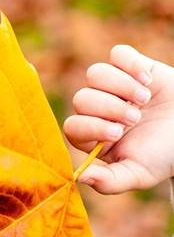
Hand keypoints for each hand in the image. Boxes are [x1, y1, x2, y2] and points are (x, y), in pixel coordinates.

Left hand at [64, 45, 173, 193]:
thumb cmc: (163, 156)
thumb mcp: (139, 174)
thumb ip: (109, 181)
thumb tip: (79, 178)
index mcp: (93, 136)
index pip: (73, 126)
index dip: (91, 126)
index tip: (117, 133)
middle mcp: (97, 110)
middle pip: (82, 98)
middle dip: (109, 107)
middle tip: (134, 118)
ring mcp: (113, 86)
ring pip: (95, 73)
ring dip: (120, 85)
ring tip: (143, 99)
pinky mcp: (132, 66)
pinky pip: (118, 54)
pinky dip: (131, 64)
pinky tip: (148, 81)